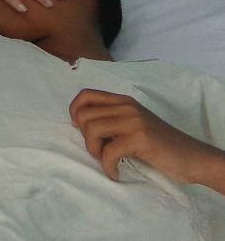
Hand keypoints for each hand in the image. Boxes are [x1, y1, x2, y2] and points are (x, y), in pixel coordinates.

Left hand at [70, 89, 222, 185]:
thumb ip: (111, 119)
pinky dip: (108, 167)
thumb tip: (78, 124)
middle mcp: (127, 106)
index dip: (74, 111)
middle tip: (100, 150)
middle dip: (85, 137)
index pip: (86, 95)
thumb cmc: (160, 145)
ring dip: (94, 151)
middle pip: (84, 115)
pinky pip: (108, 152)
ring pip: (92, 130)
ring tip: (107, 161)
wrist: (193, 158)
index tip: (80, 129)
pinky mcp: (140, 138)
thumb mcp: (134, 125)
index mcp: (123, 101)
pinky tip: (116, 173)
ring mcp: (134, 121)